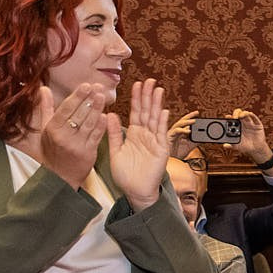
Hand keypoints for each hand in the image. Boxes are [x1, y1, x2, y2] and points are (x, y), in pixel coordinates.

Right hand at [34, 82, 108, 188]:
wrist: (60, 176)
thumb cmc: (52, 149)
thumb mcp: (45, 129)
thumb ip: (46, 108)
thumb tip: (43, 88)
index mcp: (52, 129)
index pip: (66, 109)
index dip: (77, 97)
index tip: (86, 85)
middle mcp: (63, 136)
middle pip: (78, 114)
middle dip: (89, 100)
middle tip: (98, 87)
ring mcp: (76, 145)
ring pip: (88, 124)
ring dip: (97, 109)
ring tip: (103, 97)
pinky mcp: (88, 153)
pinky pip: (96, 137)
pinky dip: (101, 126)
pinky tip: (106, 116)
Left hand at [107, 79, 171, 211]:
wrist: (135, 192)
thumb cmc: (125, 174)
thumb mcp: (115, 151)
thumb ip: (113, 133)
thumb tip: (109, 114)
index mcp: (134, 134)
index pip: (136, 112)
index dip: (136, 99)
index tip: (136, 84)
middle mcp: (146, 135)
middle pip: (147, 112)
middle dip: (148, 96)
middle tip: (149, 81)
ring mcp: (155, 142)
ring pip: (155, 119)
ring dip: (157, 104)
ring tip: (158, 90)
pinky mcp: (161, 150)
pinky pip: (162, 134)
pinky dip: (163, 123)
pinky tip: (163, 111)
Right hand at [167, 110, 199, 158]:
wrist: (171, 161)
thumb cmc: (178, 153)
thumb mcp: (190, 146)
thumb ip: (197, 141)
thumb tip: (205, 137)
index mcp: (180, 132)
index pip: (186, 122)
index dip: (191, 117)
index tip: (198, 114)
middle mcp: (175, 131)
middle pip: (182, 121)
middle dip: (189, 116)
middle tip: (197, 112)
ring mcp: (171, 133)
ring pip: (179, 124)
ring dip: (186, 121)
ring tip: (194, 120)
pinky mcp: (169, 137)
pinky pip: (175, 131)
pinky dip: (182, 130)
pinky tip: (188, 131)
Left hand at [231, 109, 272, 164]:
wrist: (256, 150)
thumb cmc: (245, 147)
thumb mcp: (237, 147)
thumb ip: (230, 146)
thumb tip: (224, 146)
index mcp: (236, 127)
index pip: (231, 119)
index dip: (229, 117)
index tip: (227, 117)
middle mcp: (243, 123)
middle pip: (238, 114)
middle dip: (236, 113)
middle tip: (234, 117)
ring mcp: (250, 123)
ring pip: (246, 114)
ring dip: (243, 113)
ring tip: (240, 116)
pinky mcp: (257, 124)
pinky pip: (254, 117)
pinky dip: (251, 114)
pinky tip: (249, 114)